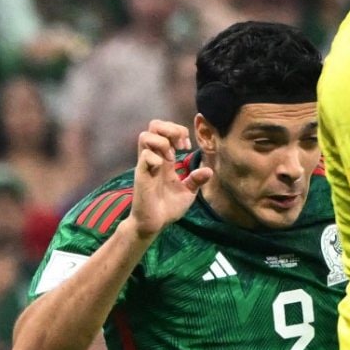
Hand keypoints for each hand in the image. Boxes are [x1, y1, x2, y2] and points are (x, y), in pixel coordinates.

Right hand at [132, 121, 209, 240]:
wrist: (154, 223)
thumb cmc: (168, 207)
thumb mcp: (187, 192)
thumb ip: (195, 180)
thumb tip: (209, 170)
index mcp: (164, 159)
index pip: (164, 130)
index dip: (178, 131)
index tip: (186, 147)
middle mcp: (154, 158)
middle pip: (153, 126)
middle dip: (170, 129)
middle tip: (181, 146)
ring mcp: (146, 165)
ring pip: (145, 136)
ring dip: (162, 142)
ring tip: (172, 157)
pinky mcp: (141, 175)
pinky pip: (145, 156)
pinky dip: (156, 158)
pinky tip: (163, 168)